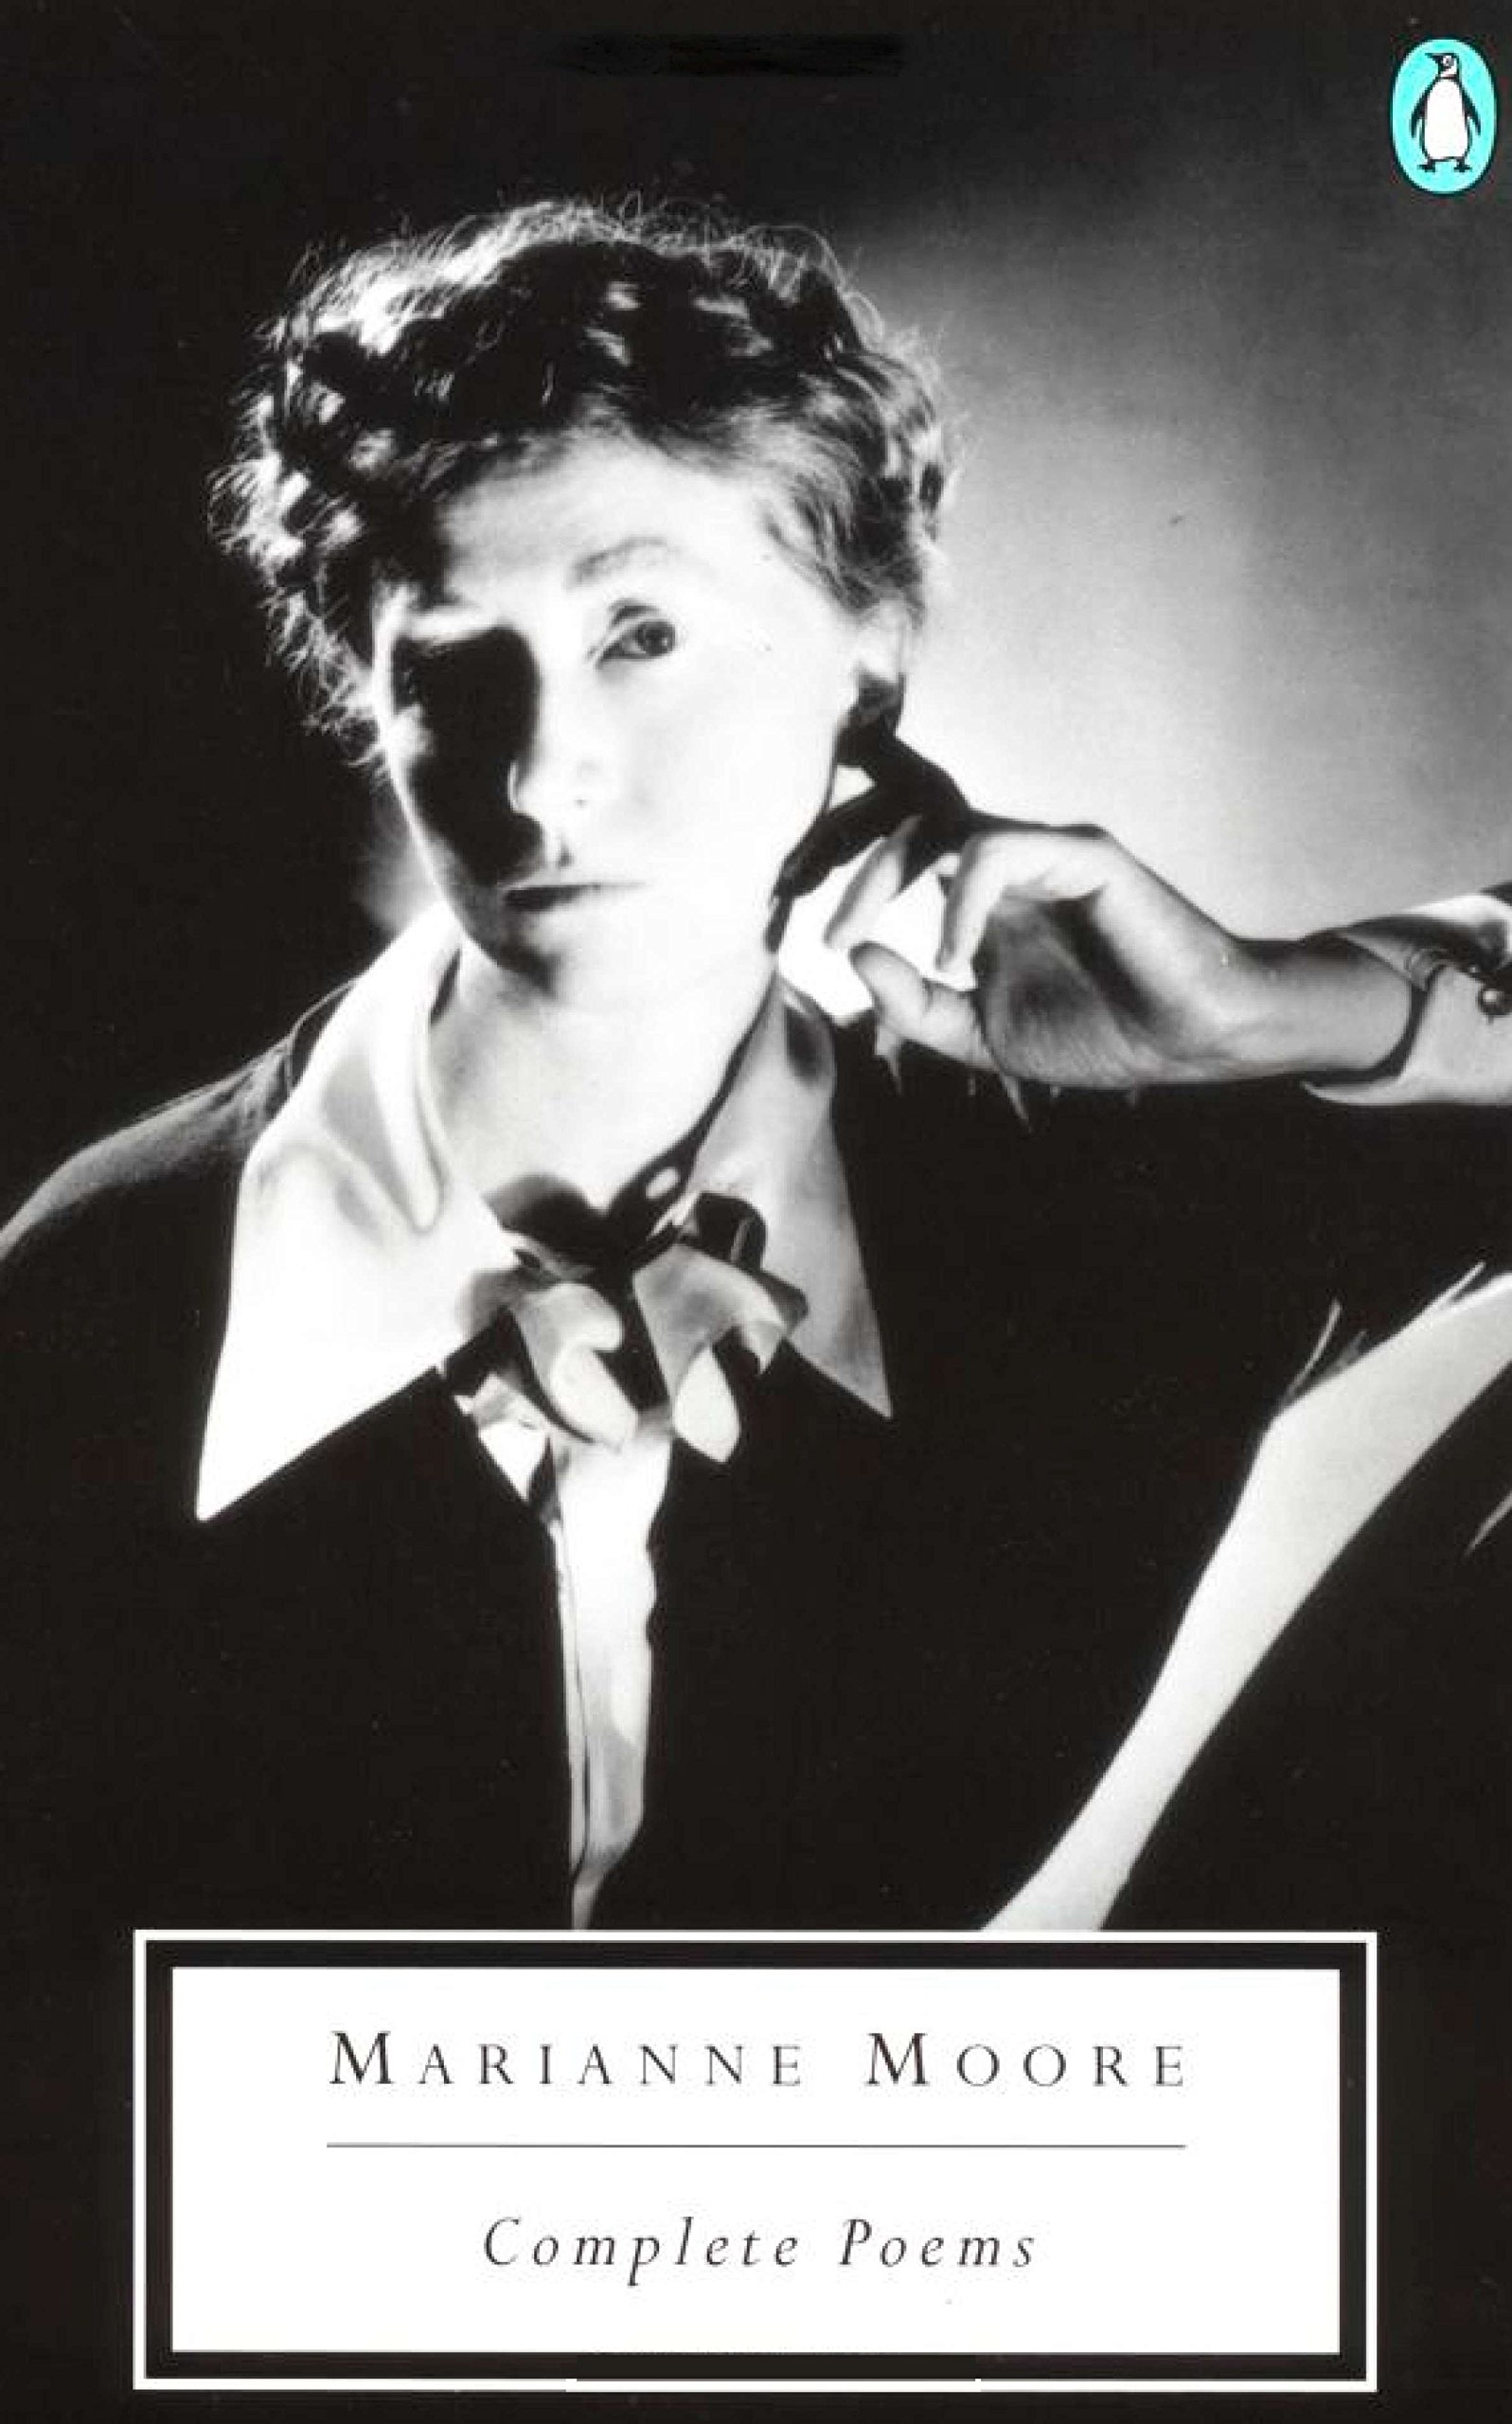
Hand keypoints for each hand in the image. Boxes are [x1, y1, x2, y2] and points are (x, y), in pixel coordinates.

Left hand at [824, 804, 1415, 1090]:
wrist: (1186, 1041)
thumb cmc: (1098, 1031)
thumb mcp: (980, 1035)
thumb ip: (915, 1002)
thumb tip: (855, 952)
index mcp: (983, 895)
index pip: (910, 838)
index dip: (852, 839)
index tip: (805, 893)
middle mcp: (1010, 860)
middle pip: (909, 815)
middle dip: (845, 853)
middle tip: (807, 907)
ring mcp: (1046, 851)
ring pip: (942, 824)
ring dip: (884, 873)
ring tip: (855, 934)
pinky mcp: (1082, 854)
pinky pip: (996, 854)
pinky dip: (959, 901)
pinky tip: (954, 956)